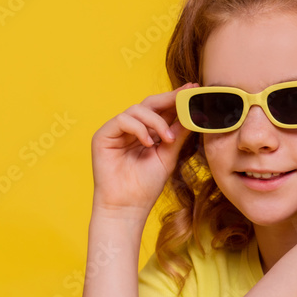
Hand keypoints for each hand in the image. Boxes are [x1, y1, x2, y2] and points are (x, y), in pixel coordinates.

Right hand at [91, 83, 198, 216]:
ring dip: (156, 121)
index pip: (161, 110)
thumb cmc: (145, 186)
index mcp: (146, 133)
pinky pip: (122, 120)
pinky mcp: (103, 136)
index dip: (176, 99)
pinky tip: (148, 143)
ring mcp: (116, 131)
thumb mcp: (168, 157)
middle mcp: (130, 129)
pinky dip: (138, 128)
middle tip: (185, 96)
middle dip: (169, 99)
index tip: (194, 89)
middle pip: (149, 103)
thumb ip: (177, 135)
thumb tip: (193, 113)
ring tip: (167, 138)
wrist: (127, 207)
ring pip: (137, 109)